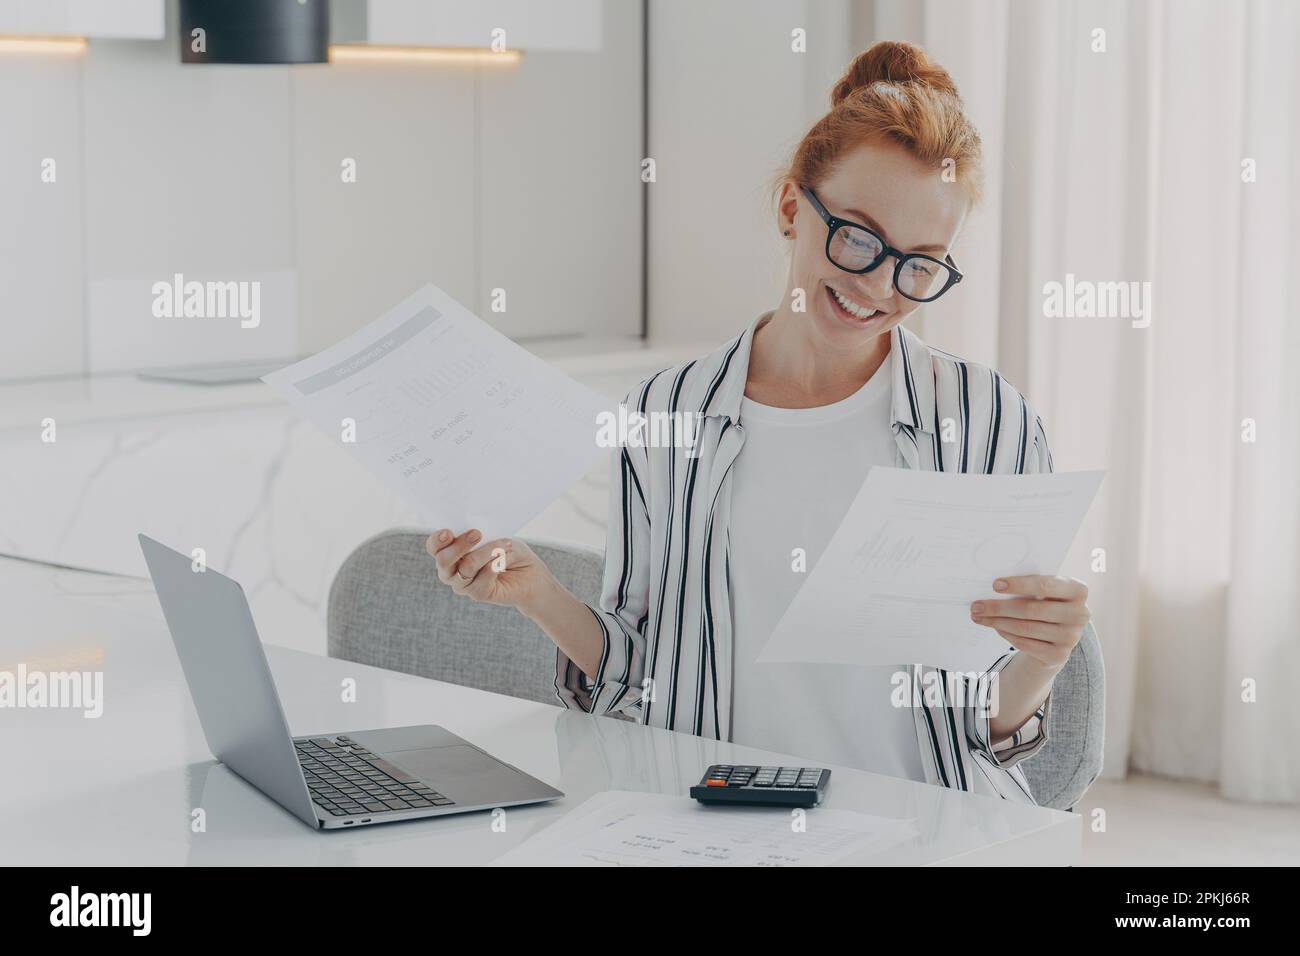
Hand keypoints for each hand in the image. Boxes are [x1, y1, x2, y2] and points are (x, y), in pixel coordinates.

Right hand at [426, 528, 553, 610]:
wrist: (530, 573)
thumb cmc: (510, 550)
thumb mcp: (498, 536)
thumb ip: (484, 538)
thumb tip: (477, 537)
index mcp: (450, 551)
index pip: (434, 546)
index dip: (437, 540)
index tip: (448, 532)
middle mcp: (451, 570)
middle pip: (443, 560)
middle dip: (460, 545)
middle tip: (477, 533)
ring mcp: (462, 584)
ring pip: (466, 567)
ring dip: (487, 552)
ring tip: (505, 544)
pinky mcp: (478, 594)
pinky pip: (480, 582)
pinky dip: (494, 567)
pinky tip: (504, 560)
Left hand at [970, 575, 1089, 672]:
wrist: (1057, 637)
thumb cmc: (1045, 604)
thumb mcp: (1045, 592)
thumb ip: (1029, 586)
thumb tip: (994, 586)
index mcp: (1078, 590)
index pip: (1046, 585)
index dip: (1019, 584)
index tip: (995, 585)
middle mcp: (1080, 614)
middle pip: (1031, 609)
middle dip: (999, 607)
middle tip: (976, 606)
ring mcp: (1071, 637)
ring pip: (1025, 627)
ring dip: (997, 621)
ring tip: (978, 616)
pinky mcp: (1059, 655)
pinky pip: (1024, 643)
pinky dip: (1006, 634)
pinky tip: (995, 627)